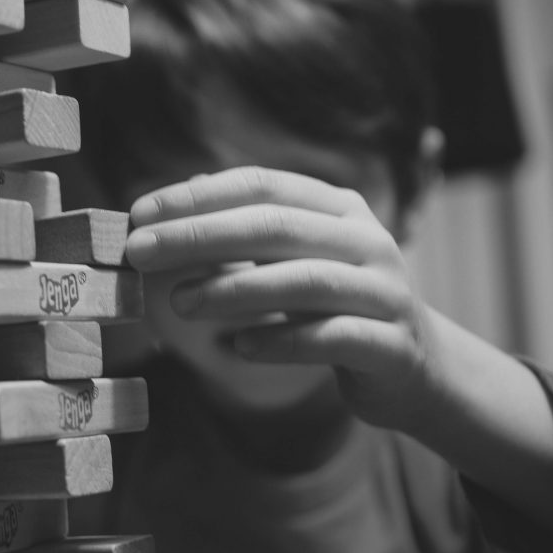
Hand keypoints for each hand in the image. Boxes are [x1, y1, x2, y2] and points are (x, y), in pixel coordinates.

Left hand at [125, 166, 439, 430]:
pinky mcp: (391, 345)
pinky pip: (330, 338)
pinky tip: (236, 348)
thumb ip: (248, 229)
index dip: (197, 197)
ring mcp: (385, 292)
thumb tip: (182, 196)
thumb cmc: (335, 306)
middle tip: (140, 252)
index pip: (261, 184)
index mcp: (339, 208)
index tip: (139, 213)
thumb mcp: (295, 258)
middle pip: (276, 226)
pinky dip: (279, 341)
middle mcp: (367, 240)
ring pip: (304, 280)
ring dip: (233, 289)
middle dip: (200, 235)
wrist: (414, 368)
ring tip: (179, 303)